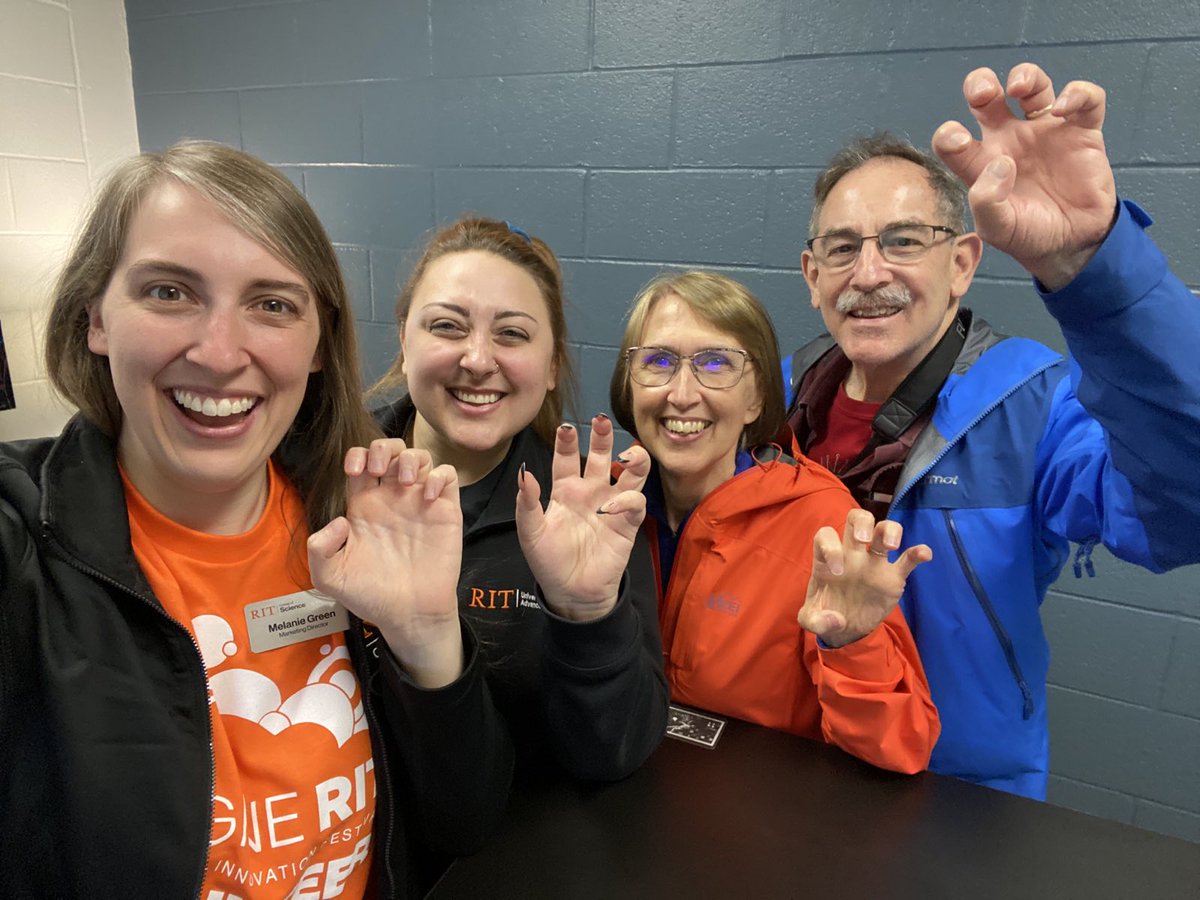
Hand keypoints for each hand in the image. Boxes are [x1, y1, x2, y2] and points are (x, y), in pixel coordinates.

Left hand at [309, 438, 463, 687]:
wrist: (408, 613)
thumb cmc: (370, 595)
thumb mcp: (330, 577)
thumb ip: (320, 550)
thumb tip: (337, 522)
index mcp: (364, 505)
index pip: (361, 462)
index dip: (357, 455)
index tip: (355, 471)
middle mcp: (392, 498)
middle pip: (390, 450)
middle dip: (384, 448)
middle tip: (379, 468)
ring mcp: (420, 502)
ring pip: (420, 457)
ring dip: (412, 458)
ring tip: (405, 481)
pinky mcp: (446, 511)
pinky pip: (447, 476)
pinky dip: (439, 476)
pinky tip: (428, 496)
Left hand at [515, 415, 649, 621]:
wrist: (571, 592)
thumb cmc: (548, 561)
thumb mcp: (530, 533)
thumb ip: (526, 504)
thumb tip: (524, 473)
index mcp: (565, 490)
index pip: (566, 458)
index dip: (567, 442)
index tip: (566, 428)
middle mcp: (590, 492)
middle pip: (600, 455)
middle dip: (602, 437)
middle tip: (601, 421)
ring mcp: (612, 505)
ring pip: (630, 472)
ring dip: (633, 458)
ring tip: (628, 455)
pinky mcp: (628, 523)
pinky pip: (635, 502)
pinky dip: (627, 500)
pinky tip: (610, 507)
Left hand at [798, 509, 930, 647]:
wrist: (847, 629)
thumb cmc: (825, 614)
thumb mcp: (811, 621)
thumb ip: (815, 621)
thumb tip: (836, 619)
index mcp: (828, 559)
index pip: (826, 535)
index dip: (830, 546)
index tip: (837, 571)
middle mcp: (851, 554)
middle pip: (856, 518)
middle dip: (861, 523)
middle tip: (863, 540)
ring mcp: (874, 562)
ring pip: (883, 529)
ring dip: (890, 530)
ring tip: (892, 546)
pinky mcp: (893, 576)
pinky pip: (908, 559)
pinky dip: (918, 553)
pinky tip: (924, 553)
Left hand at [932, 63, 1117, 290]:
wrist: (1072, 244)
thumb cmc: (1028, 234)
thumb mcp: (998, 229)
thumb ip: (987, 202)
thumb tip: (999, 164)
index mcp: (981, 162)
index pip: (953, 139)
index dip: (949, 134)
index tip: (959, 140)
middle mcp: (1009, 140)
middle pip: (987, 97)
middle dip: (980, 84)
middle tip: (983, 93)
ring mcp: (1044, 131)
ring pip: (1033, 86)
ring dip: (1025, 76)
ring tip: (1019, 89)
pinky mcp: (1081, 131)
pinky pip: (1085, 99)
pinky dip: (1077, 93)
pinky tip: (1065, 109)